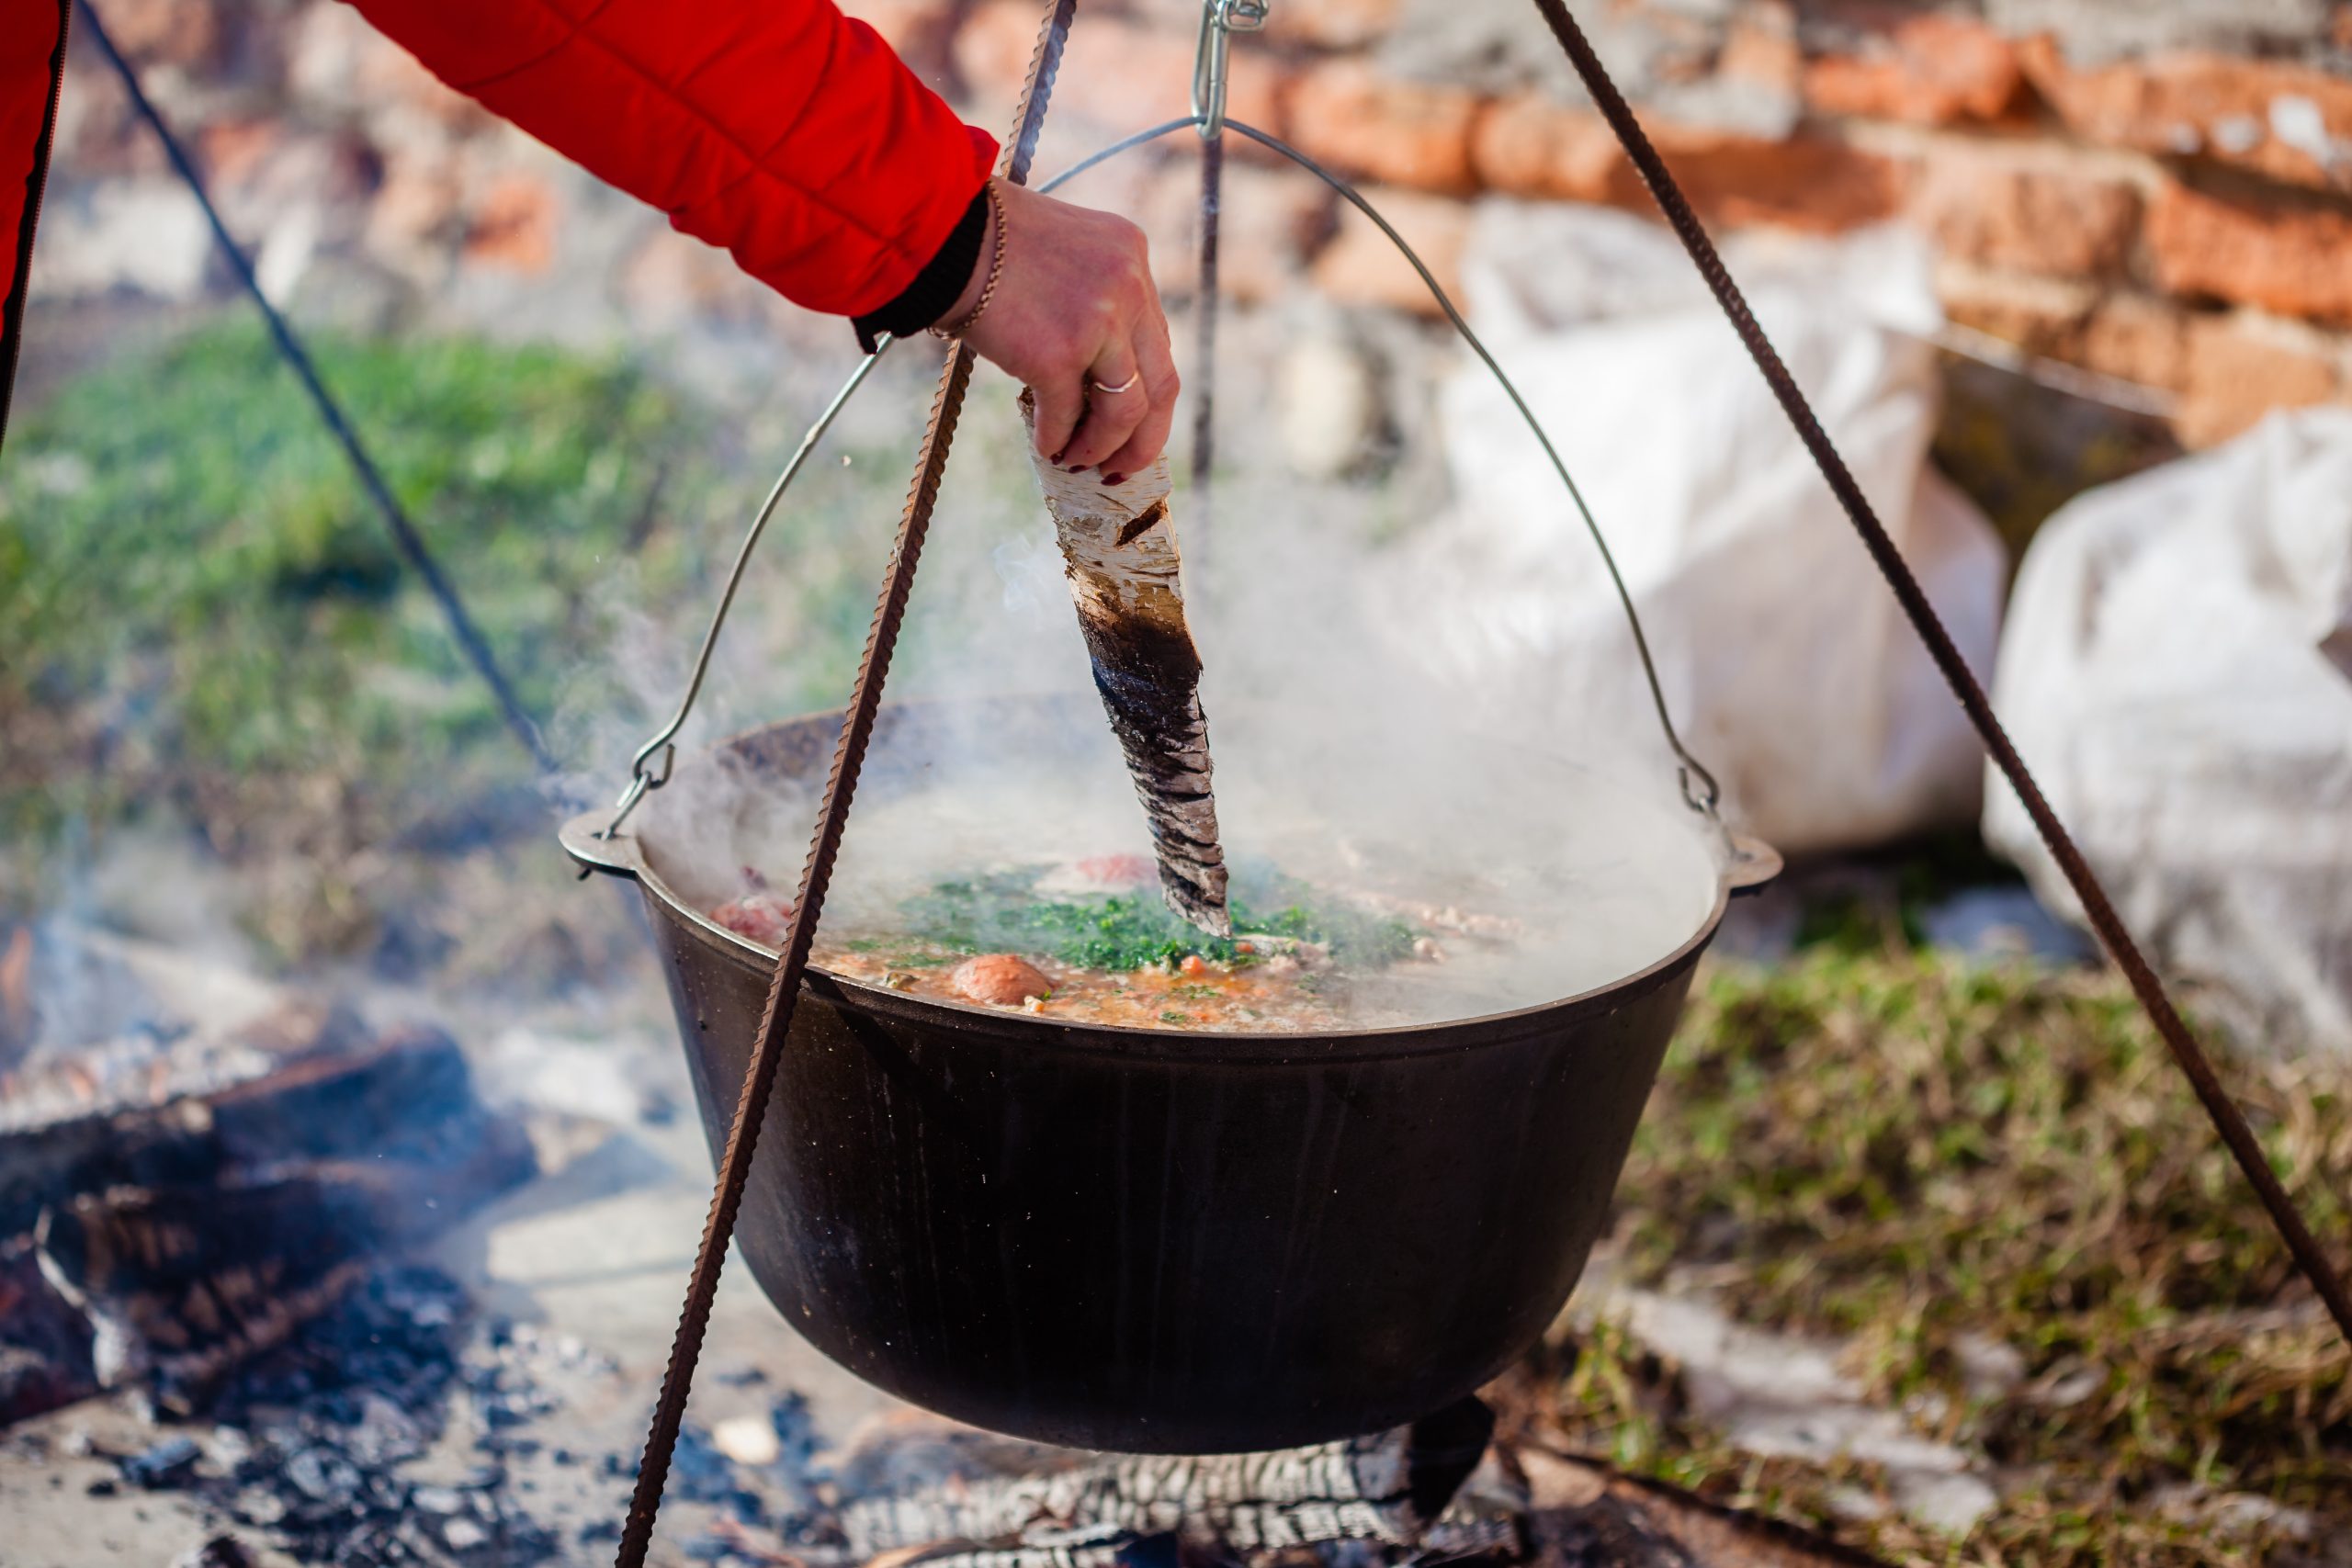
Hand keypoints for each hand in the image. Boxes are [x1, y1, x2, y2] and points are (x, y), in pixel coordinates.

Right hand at [951, 180, 1178, 483]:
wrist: (942, 231)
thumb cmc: (988, 241)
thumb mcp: (1066, 252)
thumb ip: (1095, 297)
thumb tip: (1099, 374)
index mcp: (1132, 256)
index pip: (1158, 343)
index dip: (1147, 392)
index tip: (1131, 423)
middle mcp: (1129, 286)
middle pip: (1161, 384)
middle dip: (1144, 437)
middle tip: (1122, 465)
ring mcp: (1098, 321)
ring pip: (1124, 410)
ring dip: (1102, 446)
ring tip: (1078, 461)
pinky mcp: (1058, 353)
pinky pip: (1066, 415)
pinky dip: (1056, 439)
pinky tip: (1044, 447)